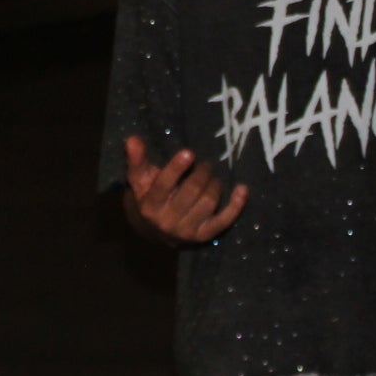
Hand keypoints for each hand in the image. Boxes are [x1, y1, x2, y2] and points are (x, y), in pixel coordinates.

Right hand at [123, 135, 246, 244]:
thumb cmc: (149, 196)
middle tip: (206, 164)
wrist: (155, 230)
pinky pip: (224, 221)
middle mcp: (168, 221)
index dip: (176, 169)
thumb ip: (137, 160)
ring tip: (212, 175)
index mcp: (150, 205)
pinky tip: (242, 189)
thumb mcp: (139, 179)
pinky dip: (236, 205)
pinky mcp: (204, 236)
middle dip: (201, 173)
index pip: (163, 186)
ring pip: (208, 203)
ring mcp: (187, 231)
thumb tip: (132, 139)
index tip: (189, 153)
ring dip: (215, 184)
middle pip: (191, 192)